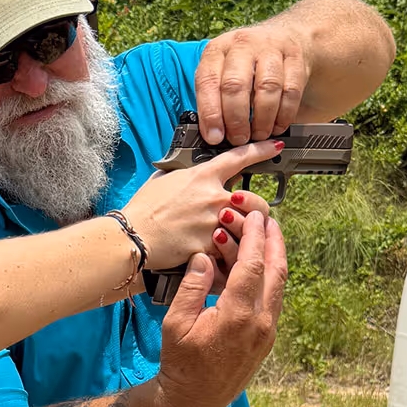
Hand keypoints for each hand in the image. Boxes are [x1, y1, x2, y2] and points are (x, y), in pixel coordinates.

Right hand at [123, 140, 279, 271]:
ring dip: (243, 235)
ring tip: (231, 240)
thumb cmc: (142, 209)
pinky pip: (230, 252)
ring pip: (247, 229)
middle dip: (256, 211)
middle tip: (249, 217)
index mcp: (203, 176)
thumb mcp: (163, 179)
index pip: (240, 157)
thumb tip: (188, 174)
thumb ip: (185, 175)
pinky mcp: (209, 246)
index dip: (261, 150)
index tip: (275, 147)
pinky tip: (218, 259)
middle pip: (256, 202)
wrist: (132, 236)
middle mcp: (213, 197)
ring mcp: (214, 223)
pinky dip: (226, 257)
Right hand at [150, 211, 286, 406]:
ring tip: (266, 236)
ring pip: (279, 285)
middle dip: (274, 240)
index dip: (254, 236)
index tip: (252, 215)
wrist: (191, 401)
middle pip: (277, 270)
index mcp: (237, 315)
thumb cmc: (179, 363)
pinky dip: (269, 278)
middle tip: (267, 218)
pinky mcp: (266, 340)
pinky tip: (258, 268)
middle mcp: (260, 323)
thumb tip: (206, 257)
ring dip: (274, 258)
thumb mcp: (176, 323)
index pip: (253, 264)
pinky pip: (273, 300)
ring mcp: (267, 333)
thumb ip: (193, 286)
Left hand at [195, 23, 310, 145]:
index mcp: (217, 50)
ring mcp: (271, 48)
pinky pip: (290, 90)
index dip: (210, 114)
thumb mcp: (222, 70)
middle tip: (239, 139)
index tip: (215, 137)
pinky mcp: (295, 57)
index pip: (207, 82)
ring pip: (266, 88)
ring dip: (262, 119)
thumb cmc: (245, 62)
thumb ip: (214, 97)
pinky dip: (284, 114)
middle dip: (236, 119)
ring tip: (258, 135)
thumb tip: (212, 134)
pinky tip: (277, 126)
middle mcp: (243, 45)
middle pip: (235, 85)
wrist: (283, 34)